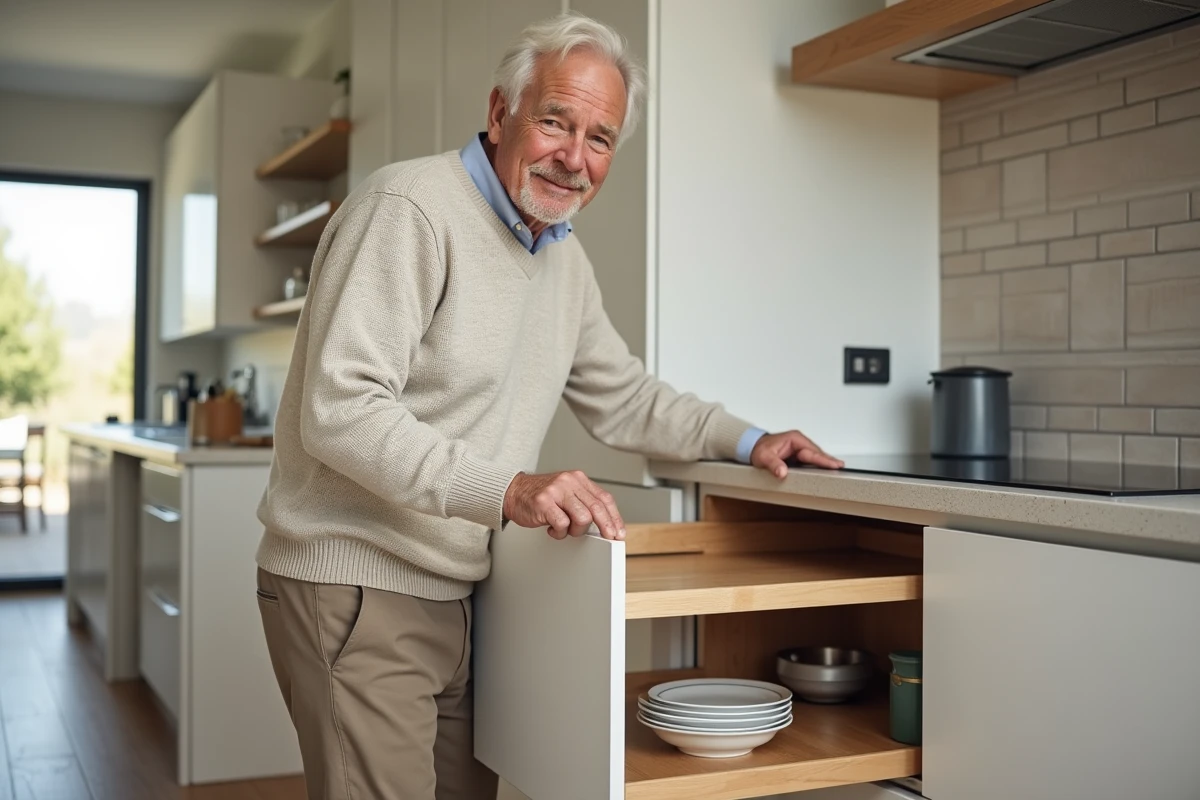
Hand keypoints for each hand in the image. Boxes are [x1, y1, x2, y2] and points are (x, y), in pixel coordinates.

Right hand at [503, 471, 625, 540]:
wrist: (513, 492)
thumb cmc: (542, 496)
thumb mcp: (567, 493)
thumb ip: (583, 502)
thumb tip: (605, 523)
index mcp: (578, 479)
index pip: (604, 498)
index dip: (614, 517)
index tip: (619, 531)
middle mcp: (569, 482)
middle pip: (597, 507)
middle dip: (606, 526)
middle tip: (610, 538)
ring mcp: (556, 491)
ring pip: (582, 517)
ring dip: (576, 530)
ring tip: (567, 529)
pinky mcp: (544, 502)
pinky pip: (562, 524)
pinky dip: (560, 532)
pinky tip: (553, 530)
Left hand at [751, 430, 843, 478]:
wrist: (752, 448)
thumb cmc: (758, 449)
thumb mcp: (763, 457)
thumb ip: (773, 464)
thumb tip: (782, 472)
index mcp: (795, 439)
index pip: (812, 452)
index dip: (824, 459)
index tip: (835, 464)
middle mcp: (799, 443)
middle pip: (817, 454)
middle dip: (828, 461)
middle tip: (840, 468)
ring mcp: (799, 449)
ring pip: (815, 457)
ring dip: (824, 463)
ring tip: (836, 470)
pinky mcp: (798, 455)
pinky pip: (810, 461)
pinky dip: (817, 466)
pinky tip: (824, 471)